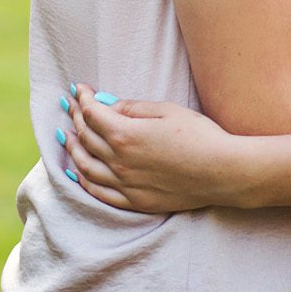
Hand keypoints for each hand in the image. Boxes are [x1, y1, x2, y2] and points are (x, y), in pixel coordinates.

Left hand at [60, 85, 247, 212]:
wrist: (223, 172)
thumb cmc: (200, 136)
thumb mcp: (166, 110)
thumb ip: (132, 108)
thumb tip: (109, 106)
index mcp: (126, 135)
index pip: (92, 114)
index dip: (83, 99)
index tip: (79, 89)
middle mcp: (120, 162)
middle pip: (86, 137)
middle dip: (76, 118)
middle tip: (72, 106)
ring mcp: (125, 185)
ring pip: (85, 166)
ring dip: (74, 148)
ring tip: (68, 136)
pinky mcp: (135, 202)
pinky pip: (98, 192)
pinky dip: (83, 180)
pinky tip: (79, 172)